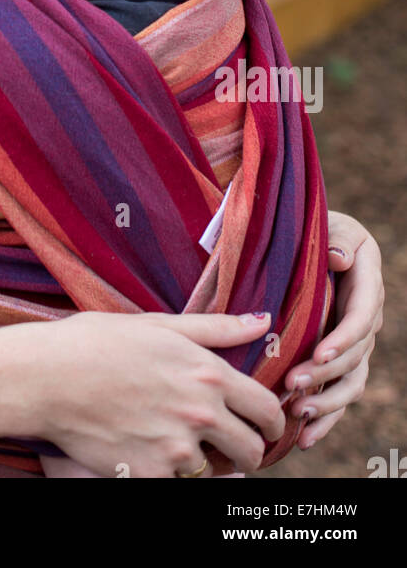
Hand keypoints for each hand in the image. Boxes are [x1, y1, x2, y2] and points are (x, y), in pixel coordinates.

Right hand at [25, 310, 284, 477]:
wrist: (45, 377)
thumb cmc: (96, 342)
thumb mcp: (158, 325)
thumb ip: (215, 327)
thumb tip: (264, 320)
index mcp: (207, 372)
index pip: (267, 409)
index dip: (272, 422)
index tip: (264, 426)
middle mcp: (200, 413)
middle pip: (252, 451)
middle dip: (247, 451)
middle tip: (229, 445)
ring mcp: (176, 449)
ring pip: (214, 472)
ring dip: (203, 463)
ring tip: (175, 442)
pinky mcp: (149, 476)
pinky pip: (176, 486)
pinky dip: (167, 475)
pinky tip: (146, 452)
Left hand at [284, 210, 383, 448]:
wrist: (308, 237)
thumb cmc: (313, 226)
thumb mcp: (326, 222)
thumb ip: (336, 238)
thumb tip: (340, 258)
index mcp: (367, 281)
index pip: (361, 317)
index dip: (343, 338)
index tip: (318, 354)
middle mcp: (368, 316)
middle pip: (355, 355)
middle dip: (325, 374)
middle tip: (292, 385)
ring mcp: (356, 341)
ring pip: (352, 381)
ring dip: (327, 402)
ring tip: (298, 414)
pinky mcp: (341, 359)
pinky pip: (342, 393)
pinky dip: (327, 417)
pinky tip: (305, 437)